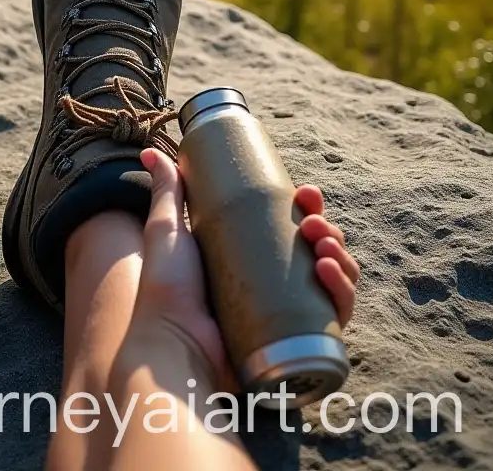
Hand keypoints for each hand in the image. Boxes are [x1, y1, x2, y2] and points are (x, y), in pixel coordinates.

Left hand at [132, 148, 359, 383]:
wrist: (172, 341)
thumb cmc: (167, 288)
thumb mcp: (168, 229)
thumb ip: (165, 189)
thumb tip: (149, 150)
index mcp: (249, 258)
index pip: (291, 228)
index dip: (307, 209)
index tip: (307, 192)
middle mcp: (272, 286)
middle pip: (318, 253)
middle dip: (327, 232)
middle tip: (314, 223)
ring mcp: (286, 315)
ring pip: (333, 282)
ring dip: (342, 259)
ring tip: (324, 247)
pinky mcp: (298, 342)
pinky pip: (334, 319)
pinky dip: (342, 294)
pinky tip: (331, 273)